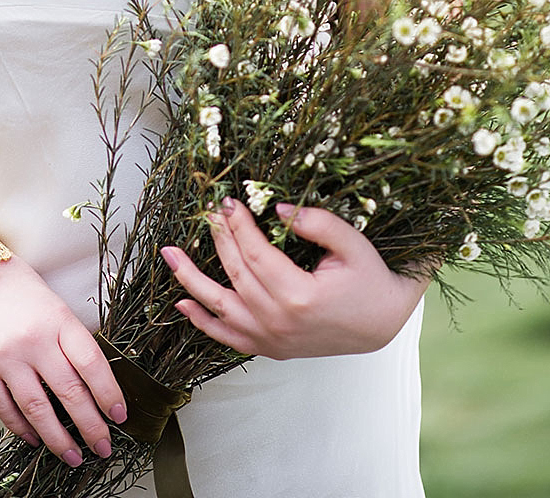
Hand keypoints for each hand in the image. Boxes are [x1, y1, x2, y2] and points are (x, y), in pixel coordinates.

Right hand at [0, 256, 126, 466]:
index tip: (119, 416)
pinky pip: (4, 408)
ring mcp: (4, 356)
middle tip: (103, 447)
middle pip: (68, 391)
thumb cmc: (25, 295)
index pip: (91, 363)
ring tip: (72, 455)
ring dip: (58, 438)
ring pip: (37, 408)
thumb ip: (73, 346)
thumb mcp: (58, 310)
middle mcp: (32, 339)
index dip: (108, 393)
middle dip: (90, 426)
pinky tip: (36, 438)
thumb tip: (96, 392)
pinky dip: (22, 428)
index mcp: (58, 320)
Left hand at [161, 199, 428, 360]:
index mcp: (299, 295)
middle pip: (236, 274)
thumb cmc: (368, 280)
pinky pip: (227, 337)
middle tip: (207, 211)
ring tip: (169, 255)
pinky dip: (202, 321)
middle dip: (218, 238)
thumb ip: (317, 223)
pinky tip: (182, 303)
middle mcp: (279, 322)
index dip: (238, 225)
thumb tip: (278, 208)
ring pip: (221, 308)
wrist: (380, 324)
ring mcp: (271, 339)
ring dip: (191, 280)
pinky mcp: (269, 348)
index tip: (226, 201)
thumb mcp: (351, 244)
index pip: (256, 253)